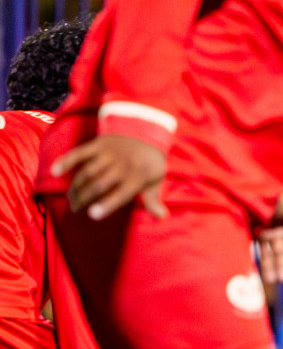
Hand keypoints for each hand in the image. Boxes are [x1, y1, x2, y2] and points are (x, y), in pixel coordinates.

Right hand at [51, 134, 166, 219]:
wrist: (144, 131)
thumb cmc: (149, 163)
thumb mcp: (156, 180)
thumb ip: (154, 199)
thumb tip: (162, 217)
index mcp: (137, 176)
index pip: (122, 193)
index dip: (107, 204)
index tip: (92, 215)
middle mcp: (121, 164)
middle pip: (99, 184)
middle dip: (85, 198)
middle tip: (76, 210)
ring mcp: (108, 153)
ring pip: (87, 172)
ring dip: (76, 186)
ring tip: (71, 200)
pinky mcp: (97, 144)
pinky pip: (79, 153)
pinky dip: (66, 161)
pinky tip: (55, 171)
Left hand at [257, 192, 282, 283]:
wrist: (248, 185)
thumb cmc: (273, 194)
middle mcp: (280, 230)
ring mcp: (265, 231)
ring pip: (269, 253)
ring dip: (270, 266)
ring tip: (271, 280)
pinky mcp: (251, 231)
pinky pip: (256, 248)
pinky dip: (257, 259)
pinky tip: (258, 270)